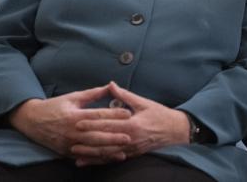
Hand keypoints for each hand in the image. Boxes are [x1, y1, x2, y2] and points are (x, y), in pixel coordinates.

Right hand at [9, 85, 131, 161]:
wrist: (32, 121)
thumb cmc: (55, 106)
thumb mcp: (73, 97)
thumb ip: (93, 94)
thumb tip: (110, 86)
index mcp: (74, 116)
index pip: (97, 116)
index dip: (113, 114)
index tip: (128, 113)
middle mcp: (72, 131)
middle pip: (96, 135)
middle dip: (113, 137)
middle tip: (129, 136)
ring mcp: (69, 144)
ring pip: (92, 149)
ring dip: (108, 150)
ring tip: (123, 149)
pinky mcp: (67, 152)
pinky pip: (86, 157)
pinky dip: (99, 159)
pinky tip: (111, 158)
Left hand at [71, 82, 189, 165]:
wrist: (175, 131)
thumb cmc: (159, 114)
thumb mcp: (143, 102)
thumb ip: (124, 95)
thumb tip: (111, 84)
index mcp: (132, 124)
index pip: (108, 124)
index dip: (92, 124)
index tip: (78, 122)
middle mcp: (130, 138)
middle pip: (104, 140)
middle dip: (87, 139)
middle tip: (71, 137)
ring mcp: (130, 149)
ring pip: (106, 153)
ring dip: (90, 153)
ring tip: (75, 151)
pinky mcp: (131, 154)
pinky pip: (112, 159)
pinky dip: (98, 161)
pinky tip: (86, 162)